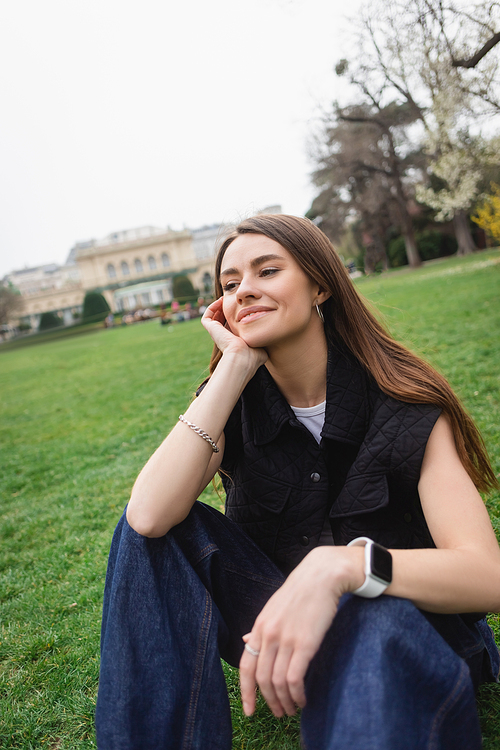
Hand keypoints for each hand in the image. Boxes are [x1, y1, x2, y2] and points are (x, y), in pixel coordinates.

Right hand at [202, 297, 267, 369]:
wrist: (243, 357)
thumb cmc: (253, 355)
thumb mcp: (261, 346)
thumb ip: (263, 340)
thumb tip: (268, 338)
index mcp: (235, 341)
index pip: (233, 327)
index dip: (236, 317)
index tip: (243, 308)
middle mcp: (224, 337)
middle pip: (222, 320)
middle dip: (227, 310)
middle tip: (233, 301)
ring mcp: (216, 334)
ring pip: (213, 318)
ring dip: (218, 307)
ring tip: (225, 299)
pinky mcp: (211, 329)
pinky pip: (207, 316)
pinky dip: (212, 307)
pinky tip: (221, 301)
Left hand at [239, 545, 363, 717]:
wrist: (321, 575)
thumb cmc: (300, 591)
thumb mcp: (274, 608)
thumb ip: (261, 628)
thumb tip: (245, 641)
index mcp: (260, 626)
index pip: (245, 666)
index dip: (246, 692)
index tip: (250, 710)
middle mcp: (269, 634)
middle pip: (262, 679)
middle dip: (269, 702)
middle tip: (278, 713)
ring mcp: (286, 639)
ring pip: (278, 682)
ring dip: (285, 701)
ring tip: (292, 708)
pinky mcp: (305, 643)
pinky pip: (294, 678)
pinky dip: (297, 694)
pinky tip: (303, 699)